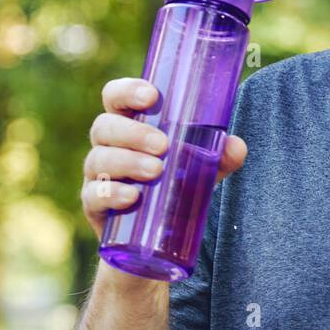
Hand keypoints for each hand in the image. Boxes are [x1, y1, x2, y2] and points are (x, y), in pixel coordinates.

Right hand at [80, 77, 248, 239]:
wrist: (157, 238)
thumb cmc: (176, 185)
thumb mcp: (202, 168)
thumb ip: (220, 156)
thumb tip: (236, 146)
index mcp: (129, 124)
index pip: (115, 97)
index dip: (127, 90)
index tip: (152, 96)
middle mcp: (107, 146)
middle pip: (104, 126)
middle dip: (133, 133)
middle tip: (163, 145)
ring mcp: (97, 176)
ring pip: (99, 159)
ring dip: (127, 162)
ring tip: (156, 171)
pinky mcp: (94, 206)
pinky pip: (93, 196)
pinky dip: (111, 194)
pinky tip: (131, 197)